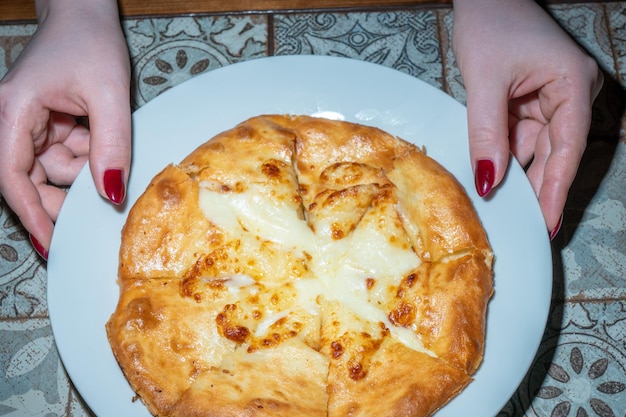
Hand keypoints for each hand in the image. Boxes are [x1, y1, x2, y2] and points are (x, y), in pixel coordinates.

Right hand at [0, 0, 130, 255]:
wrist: (86, 15)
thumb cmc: (90, 41)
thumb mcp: (109, 94)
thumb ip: (111, 144)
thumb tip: (110, 194)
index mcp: (12, 112)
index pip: (12, 176)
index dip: (31, 214)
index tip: (51, 244)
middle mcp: (13, 122)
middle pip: (31, 180)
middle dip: (64, 196)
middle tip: (96, 212)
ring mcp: (31, 125)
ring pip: (53, 171)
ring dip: (83, 172)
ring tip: (105, 152)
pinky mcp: (49, 125)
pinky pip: (66, 156)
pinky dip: (87, 158)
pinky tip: (102, 143)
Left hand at [452, 0, 602, 236]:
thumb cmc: (491, 22)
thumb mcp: (485, 81)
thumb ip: (487, 133)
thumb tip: (489, 180)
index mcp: (572, 85)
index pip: (567, 148)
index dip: (557, 189)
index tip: (550, 222)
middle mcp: (568, 94)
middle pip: (554, 153)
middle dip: (538, 188)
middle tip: (526, 226)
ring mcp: (550, 98)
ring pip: (535, 148)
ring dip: (519, 174)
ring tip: (507, 210)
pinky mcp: (530, 100)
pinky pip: (520, 136)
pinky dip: (506, 155)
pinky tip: (495, 178)